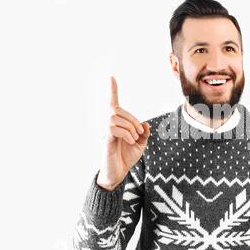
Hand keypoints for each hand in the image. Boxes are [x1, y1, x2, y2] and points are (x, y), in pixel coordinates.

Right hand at [96, 76, 150, 190]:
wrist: (119, 173)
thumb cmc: (127, 157)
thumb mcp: (141, 144)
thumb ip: (144, 133)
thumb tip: (144, 123)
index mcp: (118, 124)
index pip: (113, 103)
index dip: (112, 90)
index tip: (111, 77)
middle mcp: (109, 125)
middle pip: (118, 110)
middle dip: (132, 119)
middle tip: (139, 133)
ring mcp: (106, 132)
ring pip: (115, 117)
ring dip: (129, 126)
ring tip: (134, 138)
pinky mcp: (105, 140)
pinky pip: (113, 129)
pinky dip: (126, 133)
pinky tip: (130, 141)